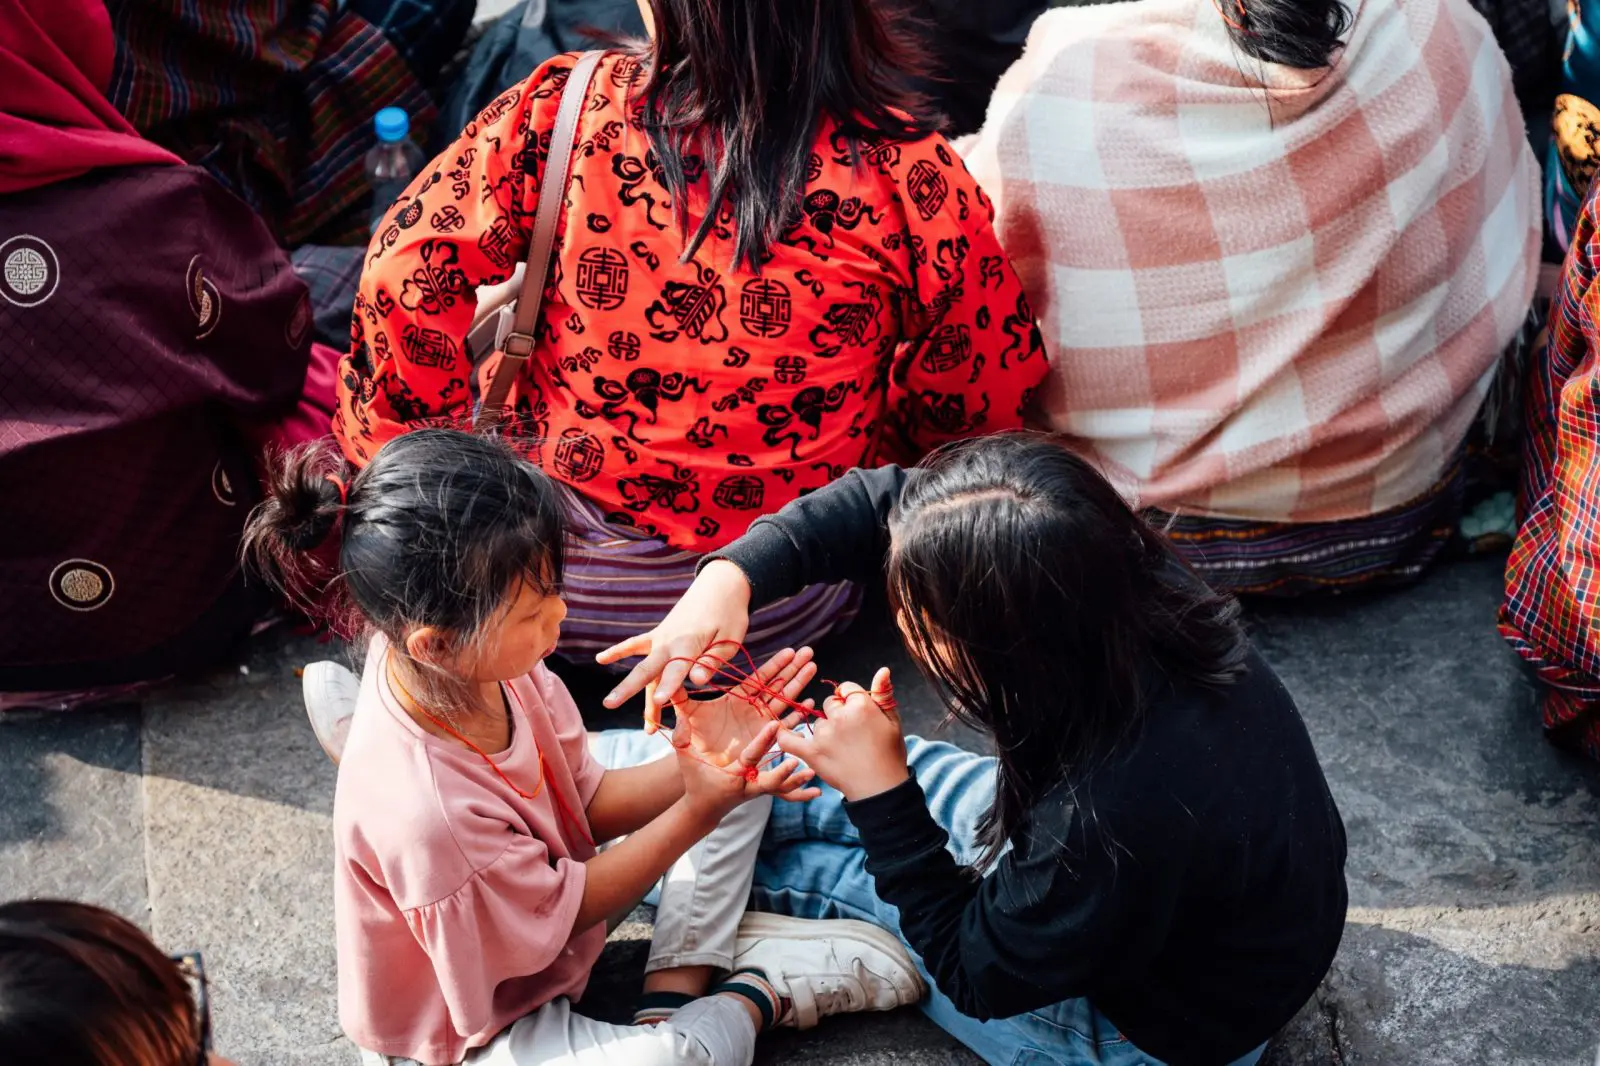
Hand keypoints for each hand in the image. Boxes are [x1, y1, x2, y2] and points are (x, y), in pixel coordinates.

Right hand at [597, 559, 752, 726]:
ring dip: (626, 684)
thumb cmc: (730, 614)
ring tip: (607, 703)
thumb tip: (697, 682)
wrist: (720, 585)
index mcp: (690, 643)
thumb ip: (713, 660)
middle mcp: (670, 641)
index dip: (668, 686)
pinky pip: (636, 643)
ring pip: (643, 665)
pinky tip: (600, 659)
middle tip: (610, 704)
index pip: (677, 670)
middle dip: (629, 687)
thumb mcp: (731, 638)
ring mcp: (661, 637)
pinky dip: (618, 650)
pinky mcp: (659, 634)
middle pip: (648, 669)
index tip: (657, 701)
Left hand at [656, 646, 817, 771]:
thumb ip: (680, 706)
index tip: (790, 651)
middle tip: (809, 653)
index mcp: (735, 702)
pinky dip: (797, 716)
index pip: (758, 679)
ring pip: (784, 702)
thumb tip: (667, 688)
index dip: (774, 665)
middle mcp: (751, 711)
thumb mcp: (684, 728)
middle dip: (793, 669)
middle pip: (776, 686)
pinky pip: (785, 729)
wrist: (701, 783)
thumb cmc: (693, 754)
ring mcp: (761, 726)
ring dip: (799, 686)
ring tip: (813, 669)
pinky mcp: (768, 744)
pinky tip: (810, 704)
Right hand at [672, 705, 820, 823]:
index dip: (763, 741)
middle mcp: (748, 786)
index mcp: (733, 776)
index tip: (776, 726)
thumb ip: (681, 738)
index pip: (751, 756)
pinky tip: (818, 792)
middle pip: (770, 783)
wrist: (704, 808)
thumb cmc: (695, 780)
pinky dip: (800, 793)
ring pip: (782, 791)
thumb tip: (678, 717)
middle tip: (799, 763)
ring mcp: (758, 791)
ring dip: (798, 783)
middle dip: (784, 774)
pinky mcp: (765, 792)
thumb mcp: (685, 759)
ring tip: (814, 774)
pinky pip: (785, 794)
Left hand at [777, 668, 909, 801]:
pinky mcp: (813, 753)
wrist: (881, 789)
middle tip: (851, 734)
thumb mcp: (893, 721)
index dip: (851, 700)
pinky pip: (789, 741)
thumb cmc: (889, 754)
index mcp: (861, 705)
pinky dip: (784, 737)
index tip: (857, 714)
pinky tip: (781, 734)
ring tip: (841, 750)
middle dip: (838, 714)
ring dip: (824, 731)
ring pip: (817, 723)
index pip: (846, 689)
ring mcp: (824, 735)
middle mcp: (840, 717)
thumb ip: (883, 693)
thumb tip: (883, 669)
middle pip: (830, 704)